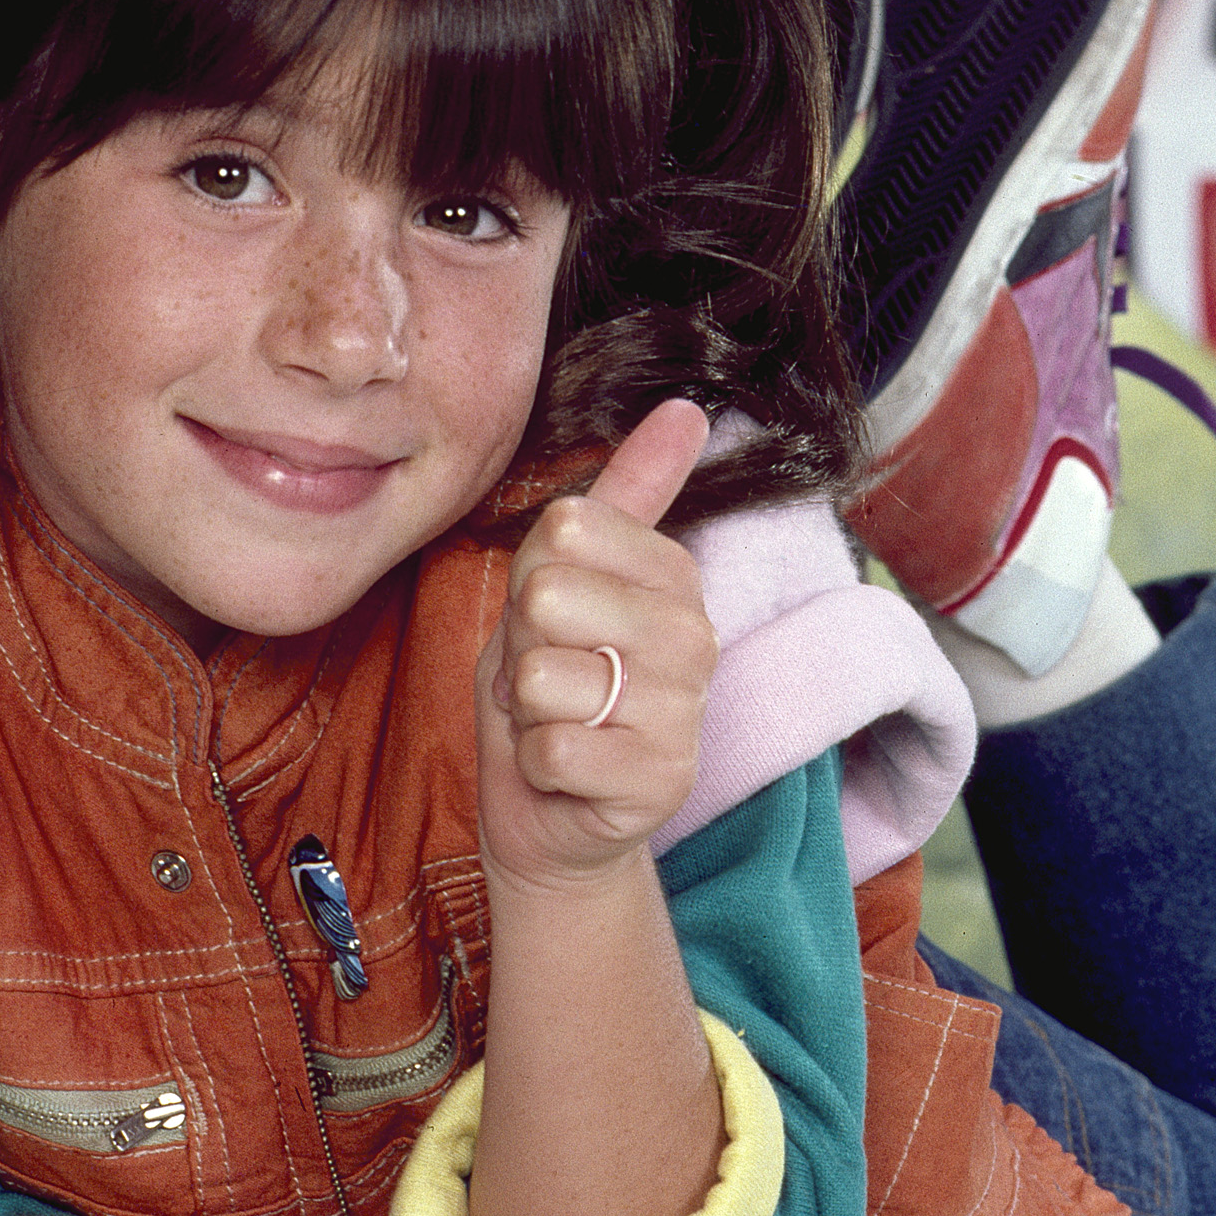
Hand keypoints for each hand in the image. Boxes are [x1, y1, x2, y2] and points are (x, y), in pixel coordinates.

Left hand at [476, 402, 716, 891]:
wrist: (552, 808)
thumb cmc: (554, 683)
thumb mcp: (569, 577)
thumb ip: (622, 495)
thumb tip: (687, 407)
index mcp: (673, 575)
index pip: (563, 527)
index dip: (529, 575)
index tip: (551, 618)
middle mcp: (694, 637)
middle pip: (547, 594)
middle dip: (521, 643)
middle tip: (549, 675)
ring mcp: (683, 713)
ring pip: (543, 675)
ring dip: (527, 708)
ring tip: (559, 721)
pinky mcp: (660, 783)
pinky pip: (552, 749)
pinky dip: (536, 764)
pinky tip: (567, 772)